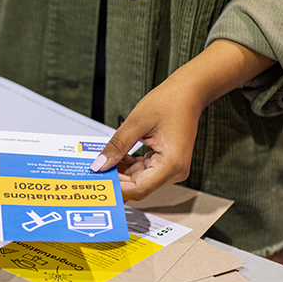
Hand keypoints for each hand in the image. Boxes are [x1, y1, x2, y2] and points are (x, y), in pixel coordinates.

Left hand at [91, 76, 201, 200]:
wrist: (188, 92)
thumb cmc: (170, 102)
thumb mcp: (136, 123)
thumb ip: (117, 146)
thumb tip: (100, 165)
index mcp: (172, 164)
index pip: (139, 189)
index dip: (117, 188)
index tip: (99, 180)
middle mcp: (174, 171)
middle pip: (139, 186)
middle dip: (116, 179)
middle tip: (95, 171)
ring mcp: (171, 168)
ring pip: (139, 180)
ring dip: (120, 172)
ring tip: (102, 162)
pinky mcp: (166, 163)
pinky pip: (143, 171)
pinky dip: (128, 165)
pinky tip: (115, 156)